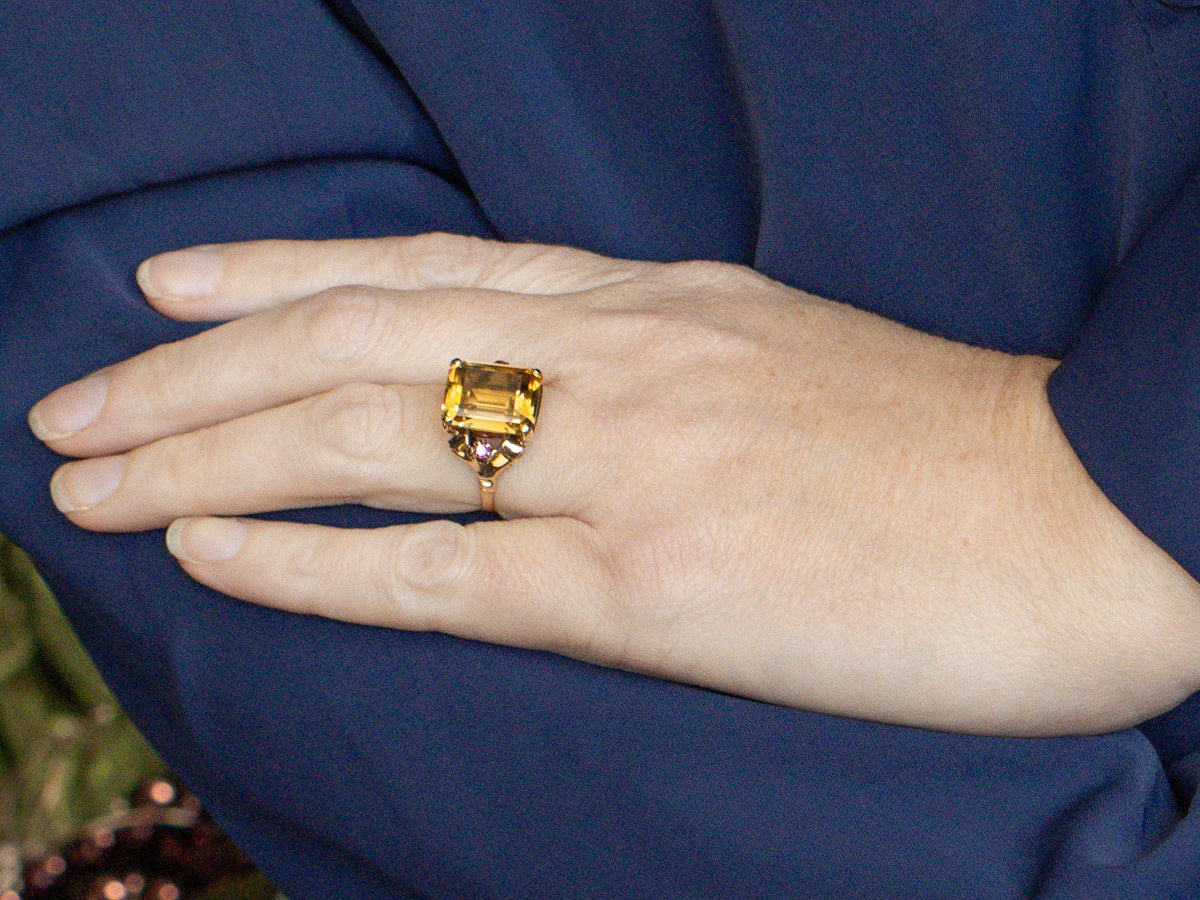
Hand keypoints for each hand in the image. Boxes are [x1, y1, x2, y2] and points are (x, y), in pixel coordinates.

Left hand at [28, 234, 1199, 734]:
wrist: (1085, 511)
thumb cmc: (937, 446)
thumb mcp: (771, 358)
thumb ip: (646, 360)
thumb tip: (540, 386)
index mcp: (653, 304)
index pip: (422, 272)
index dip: (278, 272)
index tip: (171, 284)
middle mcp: (620, 360)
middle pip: (355, 343)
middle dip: (192, 371)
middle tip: (73, 401)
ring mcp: (628, 466)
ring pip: (364, 440)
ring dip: (206, 456)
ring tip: (84, 478)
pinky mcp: (652, 589)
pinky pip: (440, 572)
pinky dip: (308, 561)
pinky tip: (207, 553)